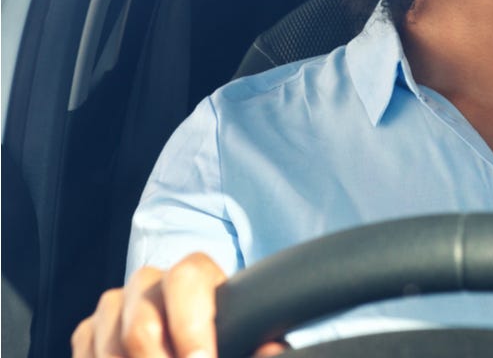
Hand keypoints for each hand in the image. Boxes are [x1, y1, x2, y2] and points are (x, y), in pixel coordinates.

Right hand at [71, 252, 285, 356]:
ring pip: (109, 339)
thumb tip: (274, 350)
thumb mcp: (244, 340)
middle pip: (142, 318)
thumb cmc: (222, 342)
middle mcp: (151, 283)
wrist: (190, 346)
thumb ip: (257, 345)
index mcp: (195, 277)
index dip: (190, 323)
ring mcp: (116, 305)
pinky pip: (85, 348)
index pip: (187, 276)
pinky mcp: (90, 330)